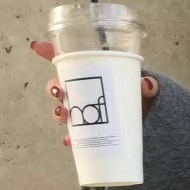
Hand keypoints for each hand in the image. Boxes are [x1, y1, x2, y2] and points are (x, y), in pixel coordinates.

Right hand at [29, 40, 159, 145]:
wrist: (151, 127)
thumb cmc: (144, 102)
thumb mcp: (147, 91)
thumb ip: (150, 85)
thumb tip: (147, 84)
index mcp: (94, 76)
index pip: (70, 62)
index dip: (51, 53)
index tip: (37, 47)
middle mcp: (85, 94)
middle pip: (60, 87)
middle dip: (53, 88)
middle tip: (59, 92)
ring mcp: (86, 114)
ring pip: (64, 111)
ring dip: (58, 113)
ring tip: (63, 115)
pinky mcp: (90, 133)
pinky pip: (76, 137)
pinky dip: (71, 140)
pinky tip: (69, 142)